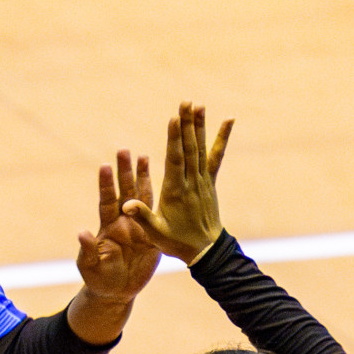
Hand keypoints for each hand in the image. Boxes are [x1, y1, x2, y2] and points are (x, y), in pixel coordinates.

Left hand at [74, 150, 160, 304]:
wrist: (116, 292)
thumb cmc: (99, 280)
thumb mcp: (90, 266)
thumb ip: (88, 250)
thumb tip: (82, 233)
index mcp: (107, 226)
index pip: (107, 201)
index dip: (106, 185)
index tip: (105, 166)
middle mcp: (123, 221)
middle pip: (124, 192)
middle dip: (124, 171)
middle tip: (124, 150)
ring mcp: (138, 226)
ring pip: (141, 197)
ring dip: (142, 178)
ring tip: (143, 156)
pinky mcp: (152, 235)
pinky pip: (157, 214)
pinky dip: (159, 199)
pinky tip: (165, 182)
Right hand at [122, 102, 232, 264]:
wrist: (206, 250)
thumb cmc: (176, 241)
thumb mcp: (155, 233)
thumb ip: (142, 217)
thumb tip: (126, 205)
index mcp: (176, 191)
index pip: (176, 160)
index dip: (175, 138)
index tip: (175, 119)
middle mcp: (191, 182)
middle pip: (189, 148)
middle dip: (187, 125)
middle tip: (186, 102)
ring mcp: (202, 180)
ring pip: (201, 148)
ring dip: (200, 126)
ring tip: (199, 105)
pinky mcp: (209, 182)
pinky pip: (215, 156)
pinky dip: (221, 138)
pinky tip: (228, 121)